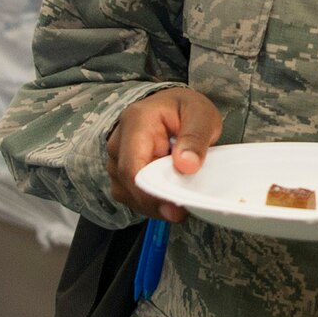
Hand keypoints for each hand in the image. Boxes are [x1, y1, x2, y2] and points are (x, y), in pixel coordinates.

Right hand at [105, 87, 221, 221]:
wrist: (170, 106)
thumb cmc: (184, 108)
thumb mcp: (201, 115)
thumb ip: (195, 137)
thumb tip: (186, 165)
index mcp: (135, 122)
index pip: (133, 167)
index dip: (150, 193)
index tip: (174, 208)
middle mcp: (118, 142)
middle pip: (128, 185)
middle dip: (156, 203)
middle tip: (184, 210)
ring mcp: (116, 159)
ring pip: (128, 194)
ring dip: (154, 203)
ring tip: (180, 196)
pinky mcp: (121, 173)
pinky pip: (132, 196)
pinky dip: (151, 201)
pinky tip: (169, 195)